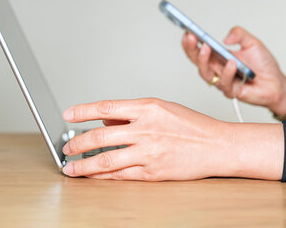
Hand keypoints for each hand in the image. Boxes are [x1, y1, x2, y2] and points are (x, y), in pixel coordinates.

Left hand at [61, 98, 282, 180]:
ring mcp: (149, 152)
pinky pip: (121, 175)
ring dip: (84, 165)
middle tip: (66, 148)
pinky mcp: (153, 172)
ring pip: (106, 160)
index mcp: (147, 108)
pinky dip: (103, 177)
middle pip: (100, 137)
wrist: (219, 146)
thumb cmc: (192, 125)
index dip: (83, 111)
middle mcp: (146, 129)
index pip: (106, 107)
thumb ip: (131, 114)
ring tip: (71, 168)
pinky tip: (92, 177)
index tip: (68, 114)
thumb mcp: (162, 108)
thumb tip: (104, 121)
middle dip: (77, 144)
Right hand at [181, 26, 285, 116]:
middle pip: (196, 60)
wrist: (277, 83)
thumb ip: (240, 34)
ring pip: (205, 73)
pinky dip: (227, 72)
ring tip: (206, 48)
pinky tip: (231, 63)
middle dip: (191, 48)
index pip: (199, 48)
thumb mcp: (252, 43)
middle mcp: (217, 68)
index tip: (187, 31)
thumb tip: (225, 38)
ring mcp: (221, 80)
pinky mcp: (230, 91)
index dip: (191, 41)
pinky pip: (224, 82)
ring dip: (203, 60)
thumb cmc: (264, 65)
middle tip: (190, 38)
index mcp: (219, 56)